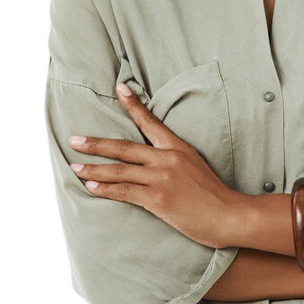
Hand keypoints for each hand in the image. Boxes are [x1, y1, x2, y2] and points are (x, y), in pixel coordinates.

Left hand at [67, 82, 238, 247]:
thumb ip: (175, 159)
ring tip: (74, 167)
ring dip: (93, 169)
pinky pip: (125, 192)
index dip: (133, 105)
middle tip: (74, 140)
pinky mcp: (158, 199)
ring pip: (119, 171)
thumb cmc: (214, 195)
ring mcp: (162, 178)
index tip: (120, 88)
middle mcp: (167, 159)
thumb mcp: (196, 166)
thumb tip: (154, 157)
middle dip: (95, 144)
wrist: (229, 215)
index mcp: (177, 148)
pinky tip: (92, 188)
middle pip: (124, 148)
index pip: (150, 122)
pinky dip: (106, 190)